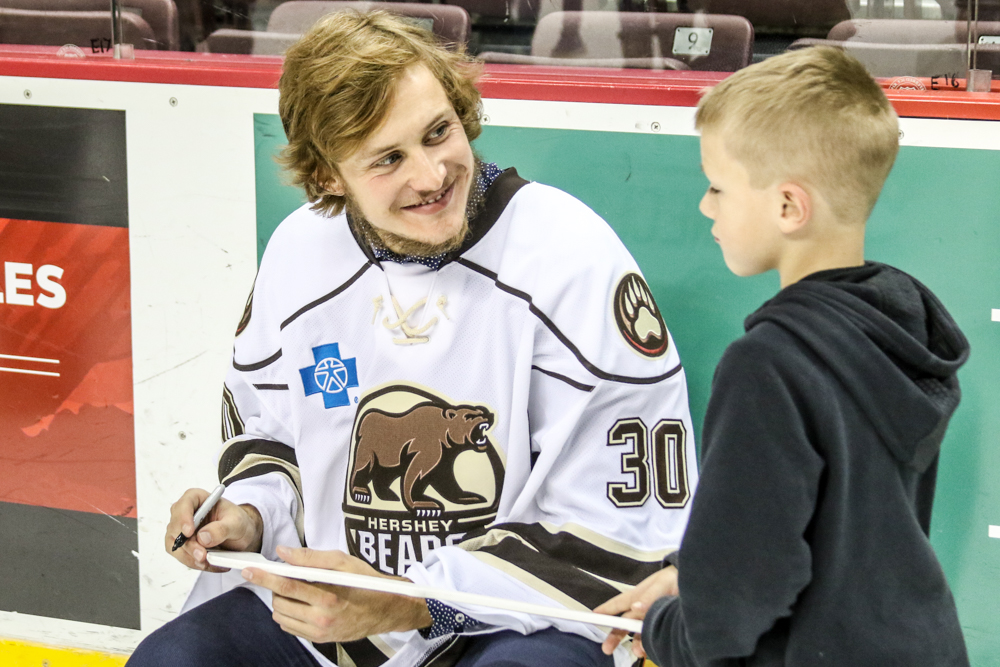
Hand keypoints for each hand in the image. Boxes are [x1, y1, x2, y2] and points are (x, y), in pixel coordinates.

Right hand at [164, 487, 262, 571]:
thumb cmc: (237, 522)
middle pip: (176, 527)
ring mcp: (181, 530)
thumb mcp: (237, 522)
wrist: (240, 535)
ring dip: (190, 557)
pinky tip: (208, 564)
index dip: (183, 517)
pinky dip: (194, 563)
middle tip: (202, 555)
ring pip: (176, 545)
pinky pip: (182, 556)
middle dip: (188, 544)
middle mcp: (185, 513)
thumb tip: (203, 537)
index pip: (184, 504)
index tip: (189, 532)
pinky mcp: (182, 545)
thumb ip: (222, 528)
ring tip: (208, 563)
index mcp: (198, 498)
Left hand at [243, 546, 431, 643]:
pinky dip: (288, 613)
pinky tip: (301, 603)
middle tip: (284, 575)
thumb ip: (310, 558)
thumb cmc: (366, 582)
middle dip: (275, 587)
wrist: (385, 610)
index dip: (266, 577)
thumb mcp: (342, 562)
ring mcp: (319, 633)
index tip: (250, 570)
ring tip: (296, 590)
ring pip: (281, 617)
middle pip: (280, 602)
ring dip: (281, 600)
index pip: (287, 587)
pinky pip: (290, 627)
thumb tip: (283, 552)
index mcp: (329, 597)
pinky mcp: (318, 640)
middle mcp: (322, 619)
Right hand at [594, 565, 677, 656]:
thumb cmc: (673, 578)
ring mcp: (650, 618)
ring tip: (638, 652)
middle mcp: (641, 608)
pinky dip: (649, 644)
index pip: (617, 604)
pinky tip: (650, 649)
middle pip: (624, 623)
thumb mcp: (661, 584)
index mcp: (636, 596)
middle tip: (607, 649)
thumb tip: (635, 607)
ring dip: (636, 643)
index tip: (592, 617)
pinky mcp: (661, 625)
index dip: (604, 610)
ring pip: (637, 633)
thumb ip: (649, 596)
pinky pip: (652, 636)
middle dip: (614, 636)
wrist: (694, 585)